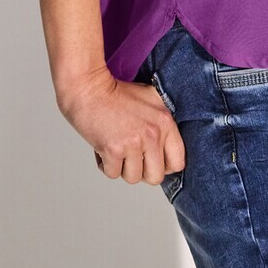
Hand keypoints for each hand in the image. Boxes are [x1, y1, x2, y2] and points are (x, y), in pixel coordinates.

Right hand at [57, 65, 186, 186]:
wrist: (90, 89)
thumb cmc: (116, 93)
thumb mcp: (150, 99)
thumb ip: (162, 122)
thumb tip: (167, 148)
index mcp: (165, 122)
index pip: (178, 161)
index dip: (165, 166)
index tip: (154, 161)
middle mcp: (153, 134)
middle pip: (156, 177)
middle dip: (143, 172)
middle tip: (132, 158)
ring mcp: (133, 143)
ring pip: (133, 178)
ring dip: (122, 168)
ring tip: (117, 150)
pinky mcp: (114, 150)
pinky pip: (113, 174)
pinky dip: (106, 165)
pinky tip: (104, 149)